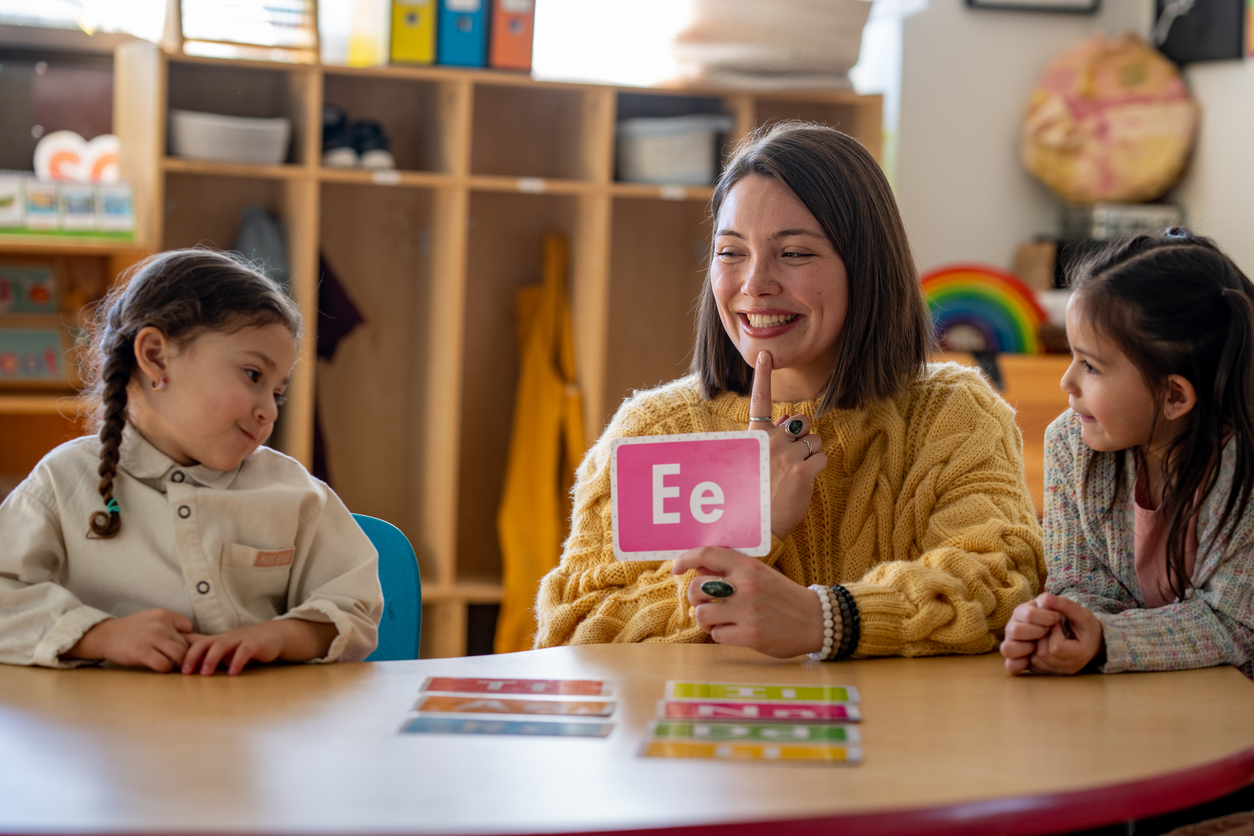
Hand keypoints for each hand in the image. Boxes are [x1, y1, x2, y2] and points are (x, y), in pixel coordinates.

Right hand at [65, 609, 192, 672]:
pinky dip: (166, 669)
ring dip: (178, 664)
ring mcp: (152, 638)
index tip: (178, 645)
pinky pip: (164, 665)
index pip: (188, 627)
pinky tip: (160, 668)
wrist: (105, 635)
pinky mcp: (142, 652)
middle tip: (181, 663)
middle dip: (184, 655)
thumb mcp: (153, 619)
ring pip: (180, 655)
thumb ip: (170, 626)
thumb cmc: (133, 630)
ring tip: (173, 667)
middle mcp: (161, 625)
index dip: (186, 638)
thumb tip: (193, 642)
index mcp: (164, 615)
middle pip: (186, 644)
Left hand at [181, 619, 338, 675]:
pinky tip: (233, 673)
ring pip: (222, 645)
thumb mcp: (226, 649)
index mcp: (216, 640)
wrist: (276, 635)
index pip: (194, 645)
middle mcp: (226, 639)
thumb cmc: (247, 645)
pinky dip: (238, 661)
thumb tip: (183, 663)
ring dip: (211, 659)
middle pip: (204, 643)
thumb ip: (208, 654)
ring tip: (205, 673)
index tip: (172, 669)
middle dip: (192, 657)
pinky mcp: (255, 644)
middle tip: (184, 672)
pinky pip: (245, 651)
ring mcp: (240, 640)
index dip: (182, 656)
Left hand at [673, 546, 824, 657]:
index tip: (676, 568)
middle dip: (694, 598)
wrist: (816, 620)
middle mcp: (746, 586)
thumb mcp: (759, 575)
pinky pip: (717, 636)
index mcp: (748, 567)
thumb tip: (698, 570)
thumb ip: (731, 571)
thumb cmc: (783, 596)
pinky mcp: (750, 635)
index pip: (708, 554)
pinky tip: (733, 633)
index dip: (686, 558)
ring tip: (718, 622)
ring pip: (702, 614)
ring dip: (705, 621)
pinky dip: (720, 636)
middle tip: (704, 603)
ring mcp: (747, 611)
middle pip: (696, 588)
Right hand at [749, 351, 827, 538]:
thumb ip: (766, 442)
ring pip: (816, 441)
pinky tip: (803, 482)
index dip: (762, 376)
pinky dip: (817, 469)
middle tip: (792, 458)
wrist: (754, 527)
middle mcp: (770, 441)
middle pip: (802, 422)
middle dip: (804, 436)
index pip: (759, 401)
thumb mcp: (751, 466)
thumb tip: (783, 423)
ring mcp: (787, 454)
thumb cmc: (752, 499)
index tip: (766, 354)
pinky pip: (822, 458)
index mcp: (753, 438)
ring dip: (811, 456)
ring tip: (795, 475)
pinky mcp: (803, 470)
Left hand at [1001, 593, 1103, 675]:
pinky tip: (1040, 642)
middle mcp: (1070, 667)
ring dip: (1036, 643)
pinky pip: (1032, 665)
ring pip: (1035, 660)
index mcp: (1080, 654)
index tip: (1056, 622)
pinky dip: (1032, 652)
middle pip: (1043, 654)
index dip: (1052, 632)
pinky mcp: (1049, 673)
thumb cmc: (1086, 626)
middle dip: (1041, 637)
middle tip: (1048, 627)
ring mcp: (1059, 672)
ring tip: (1045, 634)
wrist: (1092, 642)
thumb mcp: (1080, 613)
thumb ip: (1064, 605)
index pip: (1056, 647)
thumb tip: (1045, 597)